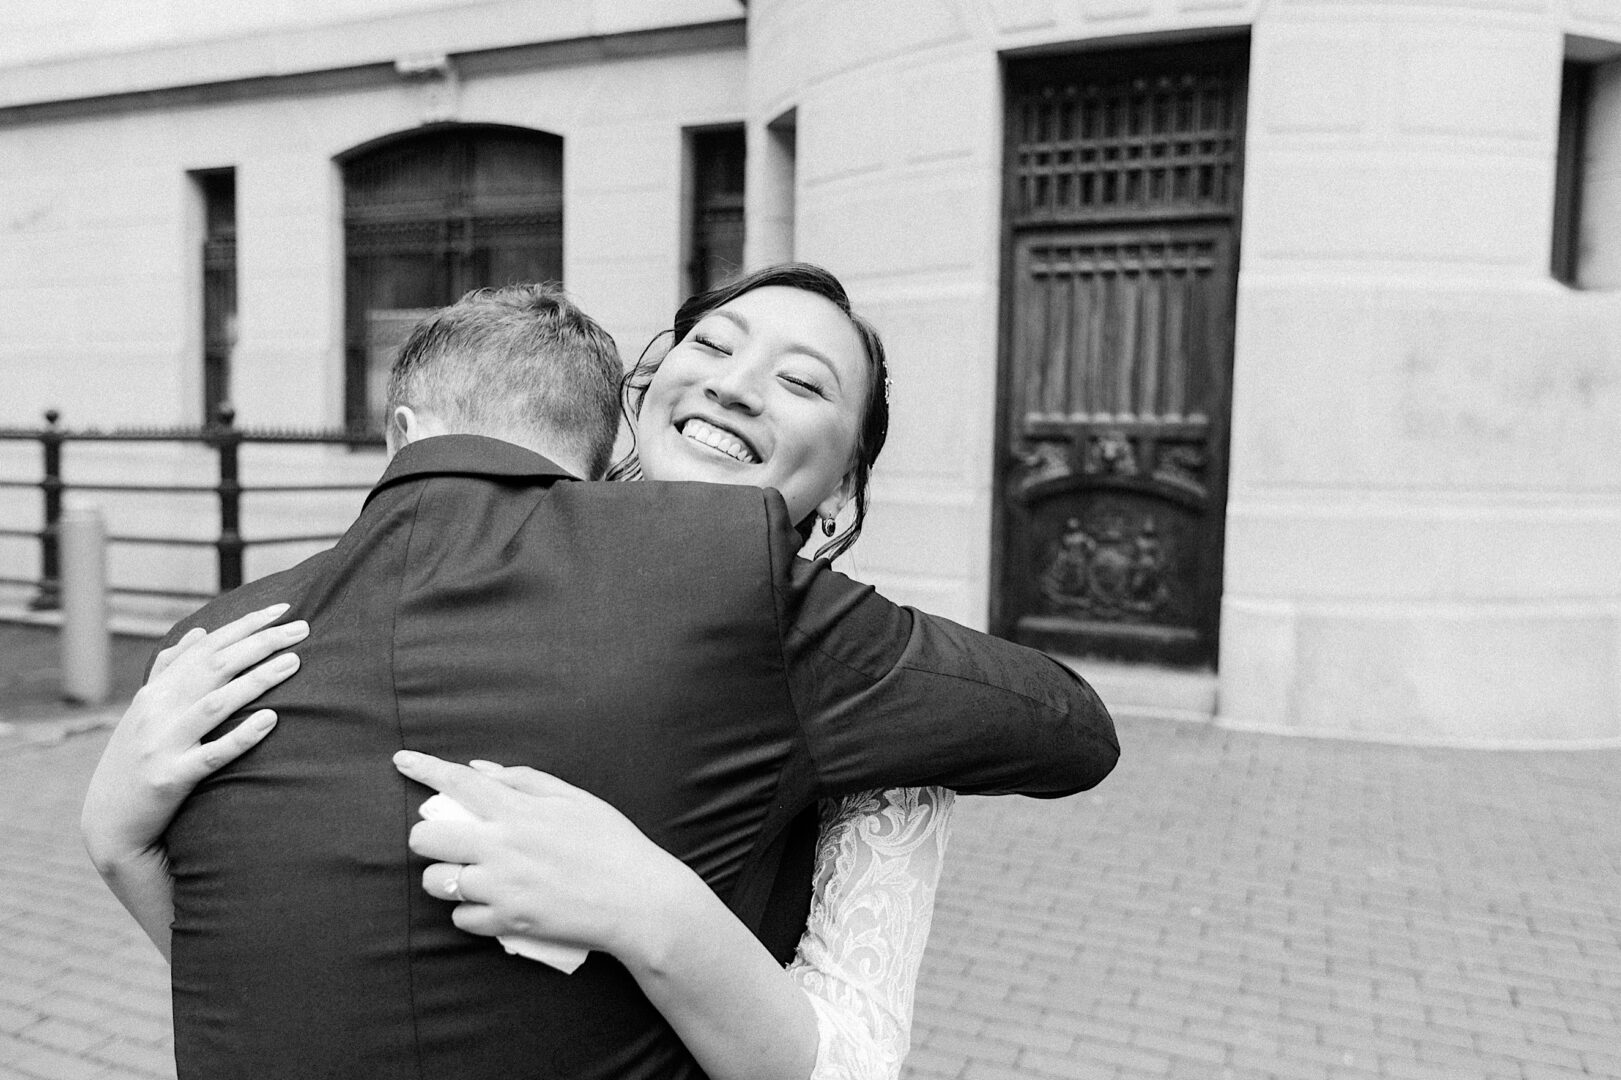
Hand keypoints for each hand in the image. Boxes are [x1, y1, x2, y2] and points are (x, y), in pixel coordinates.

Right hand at [81, 603, 307, 871]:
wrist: (109, 824)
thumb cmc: (136, 760)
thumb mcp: (146, 711)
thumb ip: (171, 669)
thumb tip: (201, 630)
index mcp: (156, 691)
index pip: (207, 646)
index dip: (245, 625)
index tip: (283, 609)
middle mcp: (157, 711)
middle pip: (216, 666)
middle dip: (261, 643)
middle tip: (303, 628)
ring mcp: (162, 745)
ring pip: (216, 704)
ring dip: (257, 680)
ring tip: (294, 662)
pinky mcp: (170, 779)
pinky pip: (211, 755)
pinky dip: (241, 736)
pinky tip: (271, 720)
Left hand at [394, 750, 697, 962]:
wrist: (639, 901)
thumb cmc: (613, 844)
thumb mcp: (576, 799)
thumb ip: (525, 780)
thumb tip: (481, 769)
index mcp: (519, 811)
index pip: (458, 782)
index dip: (424, 768)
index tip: (402, 760)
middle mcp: (502, 848)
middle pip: (427, 837)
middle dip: (428, 836)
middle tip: (448, 840)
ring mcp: (501, 888)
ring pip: (436, 882)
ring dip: (445, 876)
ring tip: (470, 875)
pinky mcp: (507, 923)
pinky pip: (461, 918)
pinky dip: (470, 911)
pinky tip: (492, 903)